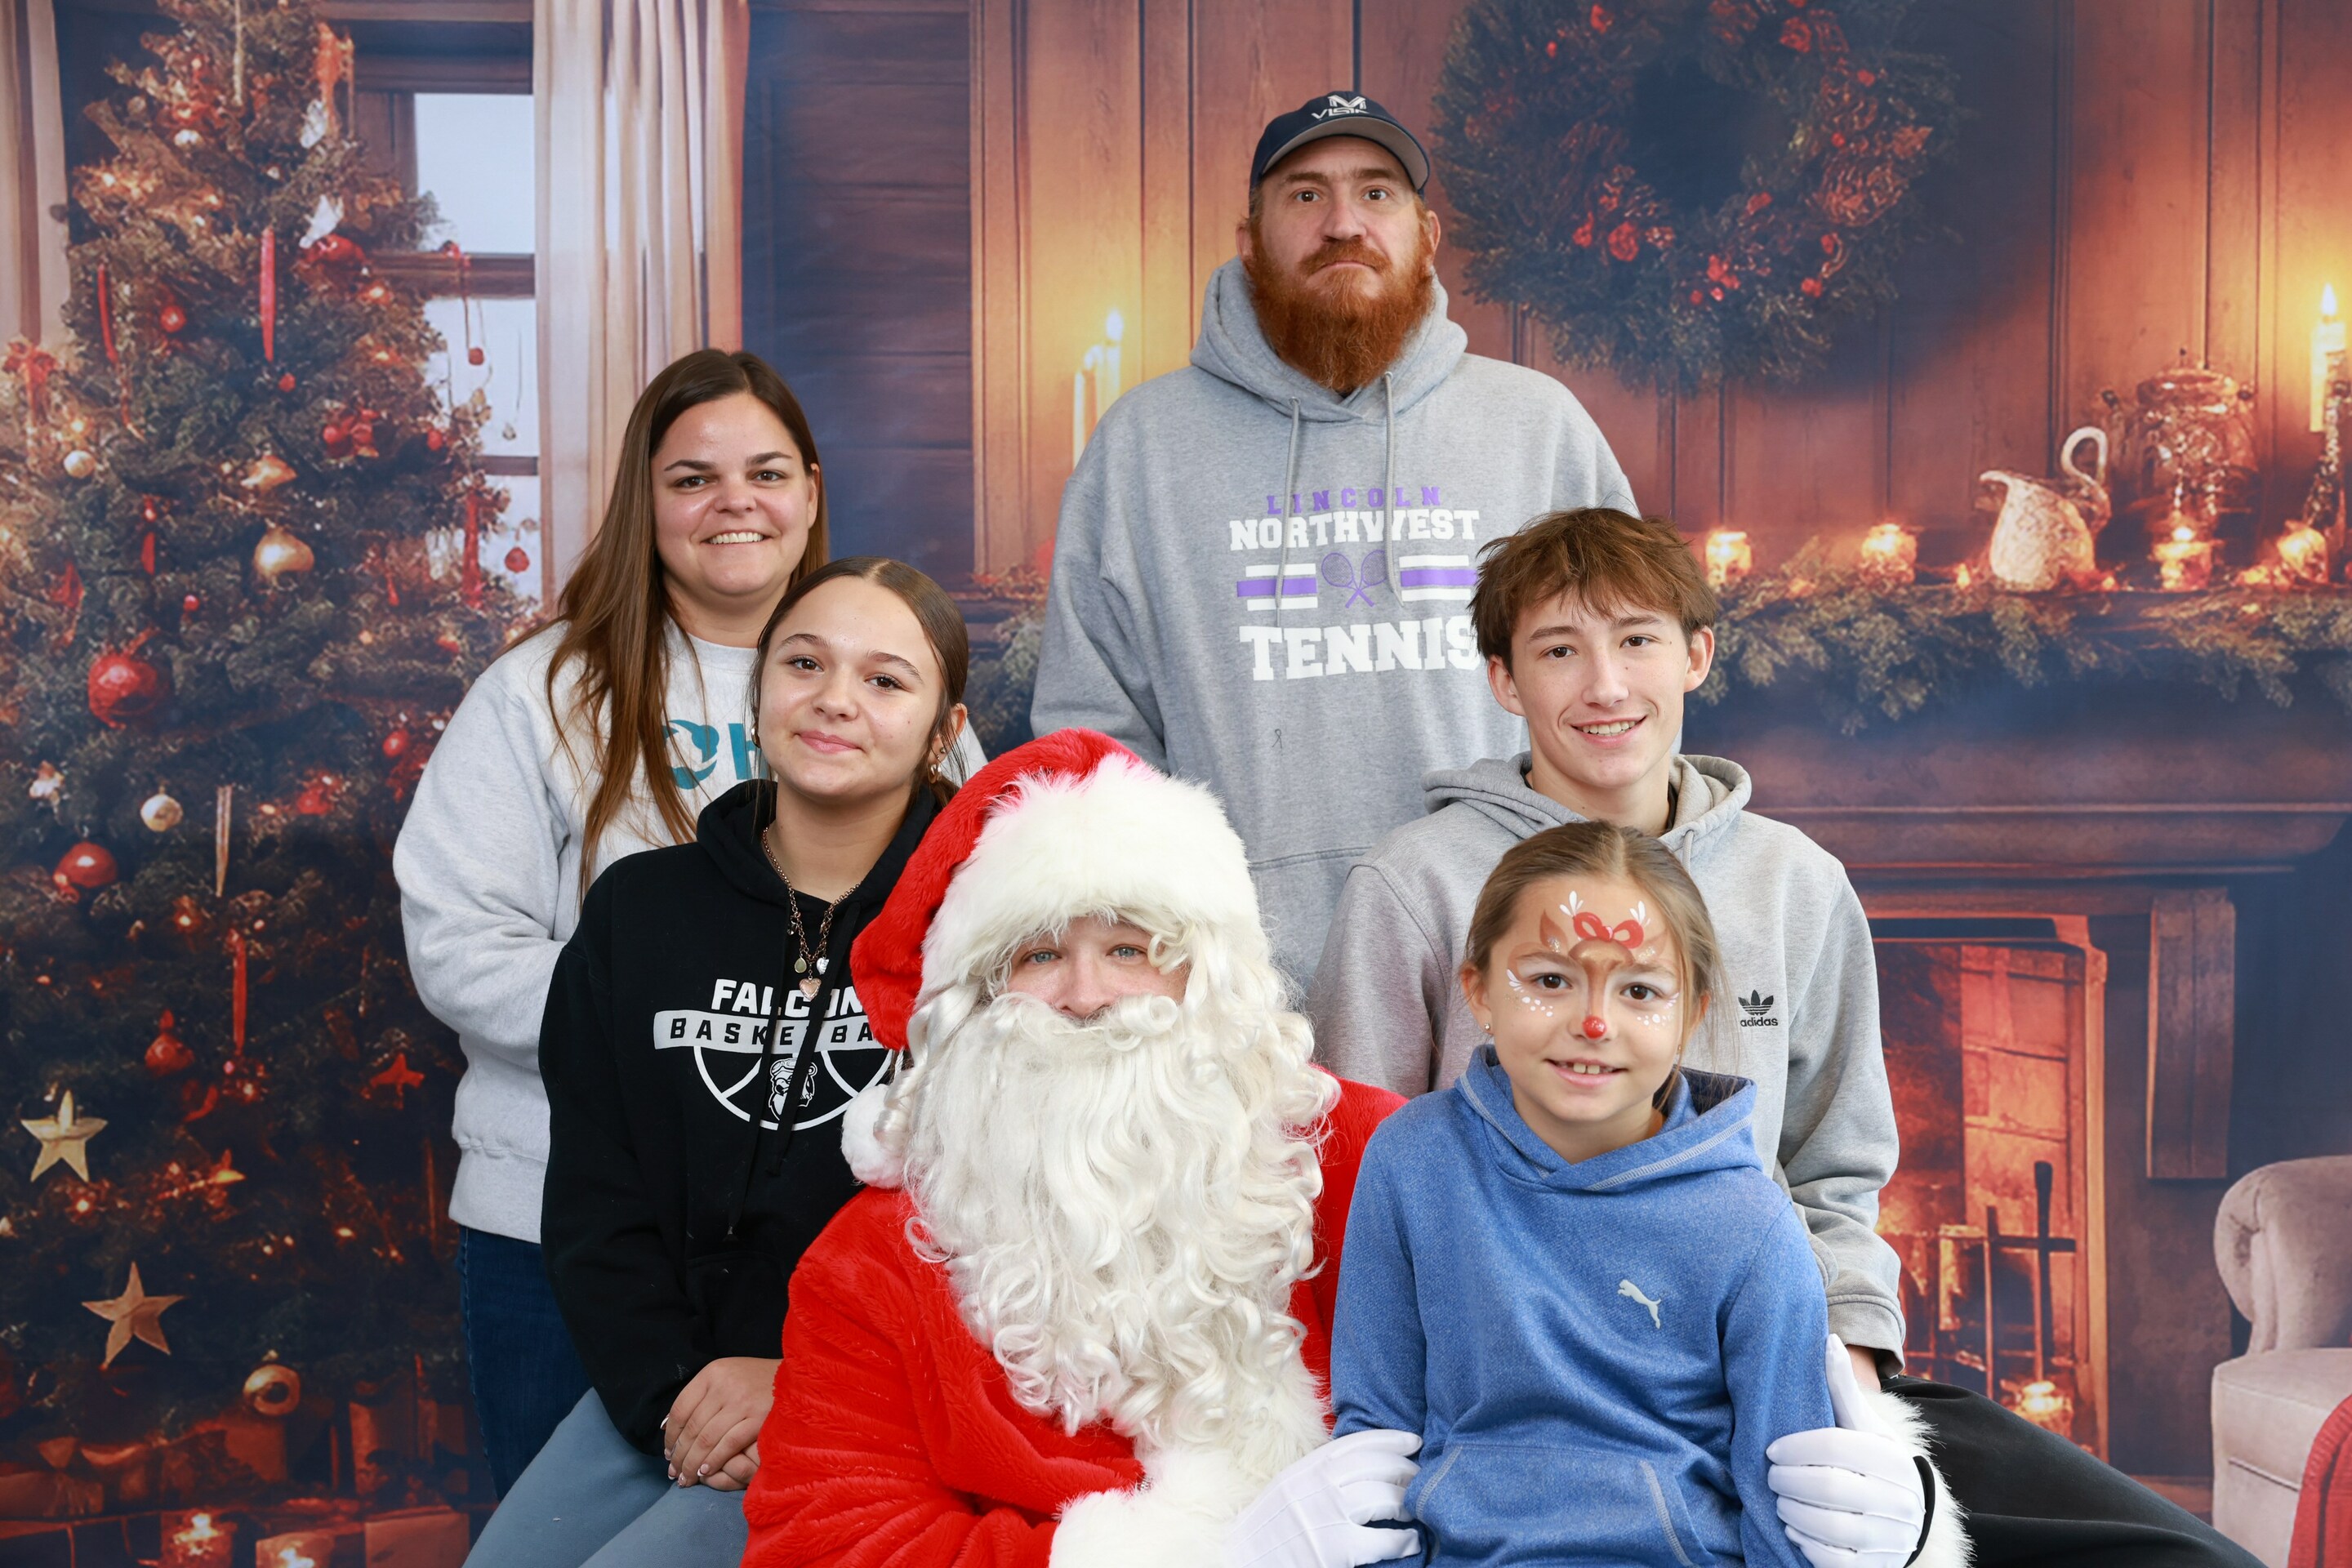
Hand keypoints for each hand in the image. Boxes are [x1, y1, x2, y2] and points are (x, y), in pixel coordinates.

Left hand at [662, 1357, 778, 1487]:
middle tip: (674, 1473)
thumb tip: (669, 1427)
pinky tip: (706, 1471)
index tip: (668, 1454)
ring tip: (687, 1478)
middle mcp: (724, 1384)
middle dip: (679, 1455)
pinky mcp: (758, 1417)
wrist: (798, 1379)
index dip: (670, 1436)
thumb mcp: (727, 1377)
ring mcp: (741, 1401)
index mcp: (712, 1373)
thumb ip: (702, 1397)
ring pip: (706, 1439)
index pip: (680, 1409)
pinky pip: (728, 1444)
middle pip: (691, 1427)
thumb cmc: (758, 1382)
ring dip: (692, 1463)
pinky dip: (714, 1460)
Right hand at [1224, 1428, 1421, 1567]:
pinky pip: (1382, 1540)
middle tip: (1421, 1476)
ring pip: (1383, 1498)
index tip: (1413, 1440)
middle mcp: (1316, 1486)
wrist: (1238, 1560)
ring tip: (1415, 1509)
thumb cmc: (1268, 1531)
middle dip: (1405, 1469)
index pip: (1355, 1444)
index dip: (1389, 1439)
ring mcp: (1326, 1517)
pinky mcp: (1335, 1550)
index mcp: (1305, 1469)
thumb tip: (1361, 1467)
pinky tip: (1410, 1542)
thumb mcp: (1288, 1490)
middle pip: (1375, 1467)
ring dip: (1407, 1502)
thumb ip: (1318, 1475)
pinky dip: (1403, 1539)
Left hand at [1766, 1336, 1926, 1567]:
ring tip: (1779, 1500)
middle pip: (1827, 1487)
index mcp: (1893, 1458)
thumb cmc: (1875, 1464)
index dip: (1795, 1447)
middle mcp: (1900, 1500)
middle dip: (1787, 1481)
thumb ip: (1843, 1388)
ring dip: (1791, 1512)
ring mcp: (1891, 1538)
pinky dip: (1806, 1544)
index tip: (1771, 1450)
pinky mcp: (1877, 1567)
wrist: (1911, 1521)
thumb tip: (1827, 1340)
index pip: (1835, 1447)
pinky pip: (1833, 1559)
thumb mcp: (1865, 1426)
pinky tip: (1794, 1529)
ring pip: (1828, 1525)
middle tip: (1770, 1476)